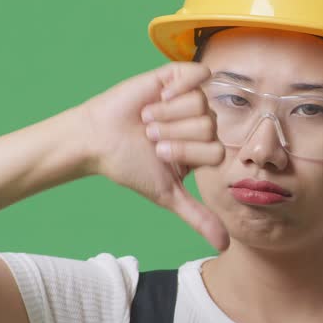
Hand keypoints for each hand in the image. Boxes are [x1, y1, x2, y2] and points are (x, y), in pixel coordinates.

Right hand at [79, 61, 228, 251]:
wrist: (98, 140)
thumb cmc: (129, 167)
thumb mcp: (167, 194)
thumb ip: (198, 216)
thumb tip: (225, 247)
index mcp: (203, 149)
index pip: (216, 151)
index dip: (185, 153)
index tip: (158, 154)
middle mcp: (199, 123)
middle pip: (209, 127)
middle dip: (174, 134)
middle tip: (149, 135)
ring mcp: (188, 98)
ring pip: (201, 104)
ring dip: (168, 114)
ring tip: (147, 118)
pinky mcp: (175, 76)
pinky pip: (197, 75)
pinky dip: (178, 87)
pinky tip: (160, 95)